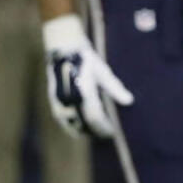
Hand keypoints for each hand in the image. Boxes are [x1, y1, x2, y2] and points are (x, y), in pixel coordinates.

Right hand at [42, 14, 132, 137]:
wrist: (63, 49)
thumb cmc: (87, 59)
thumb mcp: (103, 72)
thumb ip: (115, 88)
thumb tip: (129, 101)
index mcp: (84, 92)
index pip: (95, 118)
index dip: (103, 127)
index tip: (112, 132)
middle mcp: (70, 98)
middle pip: (83, 123)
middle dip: (95, 131)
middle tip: (106, 134)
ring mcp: (59, 100)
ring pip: (70, 123)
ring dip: (83, 130)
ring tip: (95, 131)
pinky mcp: (53, 99)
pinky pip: (61, 118)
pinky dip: (71, 125)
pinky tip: (80, 127)